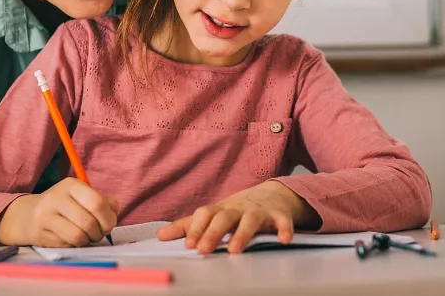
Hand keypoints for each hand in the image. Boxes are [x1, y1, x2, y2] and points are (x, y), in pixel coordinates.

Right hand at [0, 177, 118, 246]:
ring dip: (88, 240)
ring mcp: (46, 215)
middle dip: (99, 232)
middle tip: (99, 233)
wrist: (27, 216)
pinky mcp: (40, 232)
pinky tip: (72, 238)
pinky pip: (67, 244)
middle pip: (88, 222)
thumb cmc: (64, 206)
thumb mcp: (82, 196)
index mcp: (71, 185)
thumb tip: (114, 212)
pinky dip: (75, 244)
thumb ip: (103, 202)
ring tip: (87, 236)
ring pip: (78, 236)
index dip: (108, 218)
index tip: (109, 224)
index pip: (97, 203)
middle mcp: (56, 197)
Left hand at [155, 181, 318, 253]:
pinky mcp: (280, 215)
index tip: (188, 246)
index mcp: (221, 209)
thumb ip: (188, 226)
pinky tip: (284, 240)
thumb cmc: (238, 209)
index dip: (196, 229)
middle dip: (213, 233)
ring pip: (251, 220)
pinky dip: (284, 229)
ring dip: (243, 234)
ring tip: (235, 250)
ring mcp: (259, 211)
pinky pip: (283, 222)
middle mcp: (239, 208)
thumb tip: (160, 235)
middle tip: (203, 250)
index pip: (205, 215)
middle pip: (224, 217)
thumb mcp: (214, 214)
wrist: (274, 194)